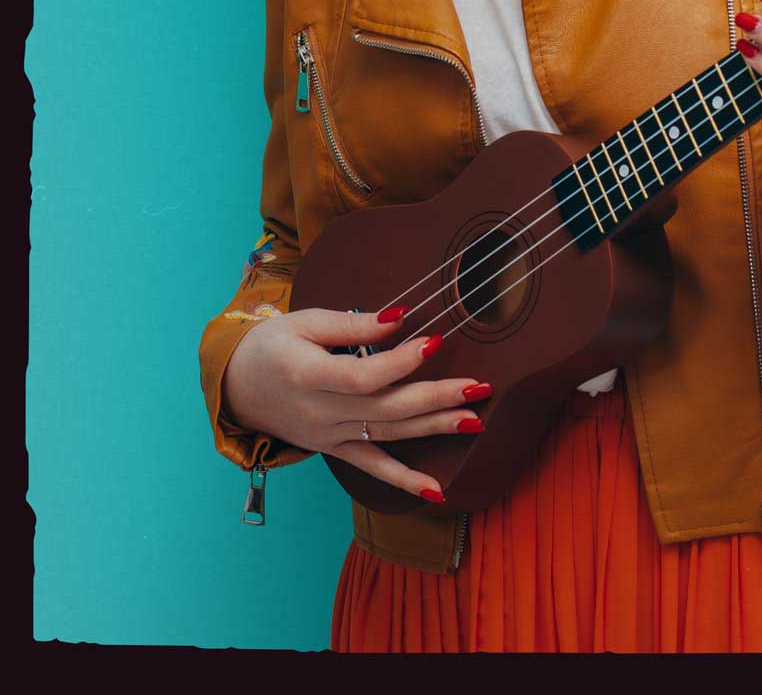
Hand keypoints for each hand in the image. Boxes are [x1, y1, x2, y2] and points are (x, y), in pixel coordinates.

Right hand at [222, 306, 489, 500]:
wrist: (234, 387)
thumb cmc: (269, 345)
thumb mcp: (303, 322)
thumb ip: (352, 326)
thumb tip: (399, 319)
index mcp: (306, 376)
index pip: (362, 377)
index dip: (399, 363)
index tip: (434, 342)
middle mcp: (319, 413)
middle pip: (385, 409)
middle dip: (435, 398)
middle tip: (477, 387)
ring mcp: (327, 437)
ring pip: (387, 436)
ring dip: (433, 429)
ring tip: (474, 422)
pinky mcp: (332, 448)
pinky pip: (370, 467)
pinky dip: (403, 480)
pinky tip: (435, 491)